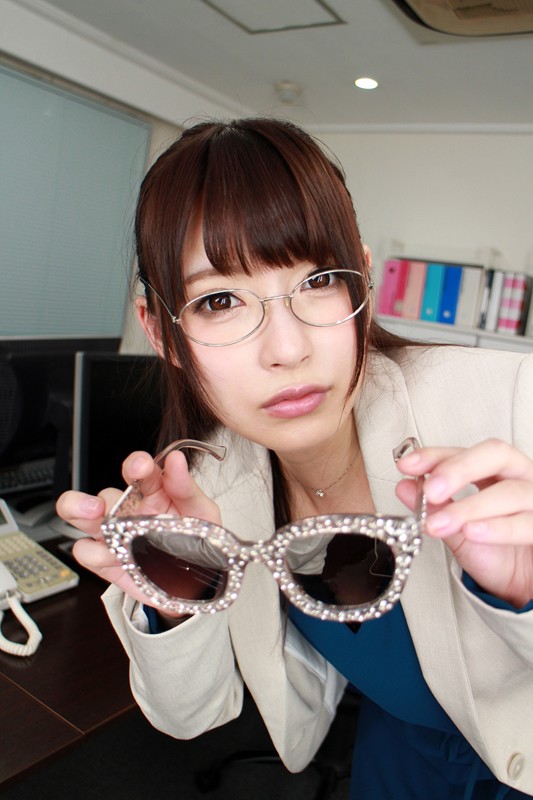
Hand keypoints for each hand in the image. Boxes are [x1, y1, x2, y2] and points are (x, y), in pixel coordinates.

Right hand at [55, 449, 221, 610]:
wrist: (198, 583)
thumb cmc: (198, 542)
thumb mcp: (202, 512)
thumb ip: (186, 487)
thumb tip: (176, 460)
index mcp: (153, 492)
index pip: (138, 470)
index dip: (135, 464)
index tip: (140, 467)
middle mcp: (129, 509)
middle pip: (101, 494)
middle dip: (89, 495)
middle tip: (98, 506)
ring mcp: (115, 533)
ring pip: (80, 516)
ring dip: (79, 514)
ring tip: (97, 522)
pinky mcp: (106, 559)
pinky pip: (85, 550)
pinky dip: (95, 553)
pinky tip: (114, 557)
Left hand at [395, 439, 532, 607]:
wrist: (523, 586)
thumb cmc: (496, 553)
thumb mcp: (458, 529)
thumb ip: (435, 508)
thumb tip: (404, 487)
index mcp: (495, 471)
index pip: (465, 451)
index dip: (436, 456)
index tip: (407, 466)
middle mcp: (520, 478)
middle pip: (496, 455)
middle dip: (459, 469)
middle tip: (431, 490)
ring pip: (510, 492)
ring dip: (470, 507)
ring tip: (441, 523)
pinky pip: (526, 524)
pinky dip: (497, 528)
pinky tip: (472, 532)